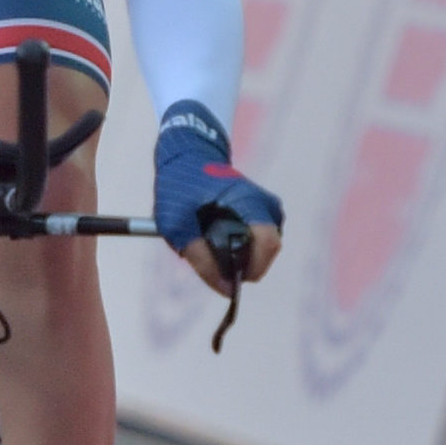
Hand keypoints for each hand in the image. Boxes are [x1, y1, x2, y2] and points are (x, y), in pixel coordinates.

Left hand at [153, 101, 284, 296]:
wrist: (186, 155)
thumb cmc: (180, 187)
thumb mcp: (177, 225)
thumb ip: (201, 260)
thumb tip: (227, 289)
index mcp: (252, 203)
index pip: (268, 246)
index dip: (249, 270)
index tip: (225, 277)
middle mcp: (268, 206)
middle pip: (265, 254)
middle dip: (239, 264)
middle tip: (208, 254)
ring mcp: (268, 209)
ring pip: (260, 251)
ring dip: (236, 255)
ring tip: (207, 237)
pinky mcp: (263, 214)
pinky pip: (256, 243)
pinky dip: (238, 246)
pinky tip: (215, 233)